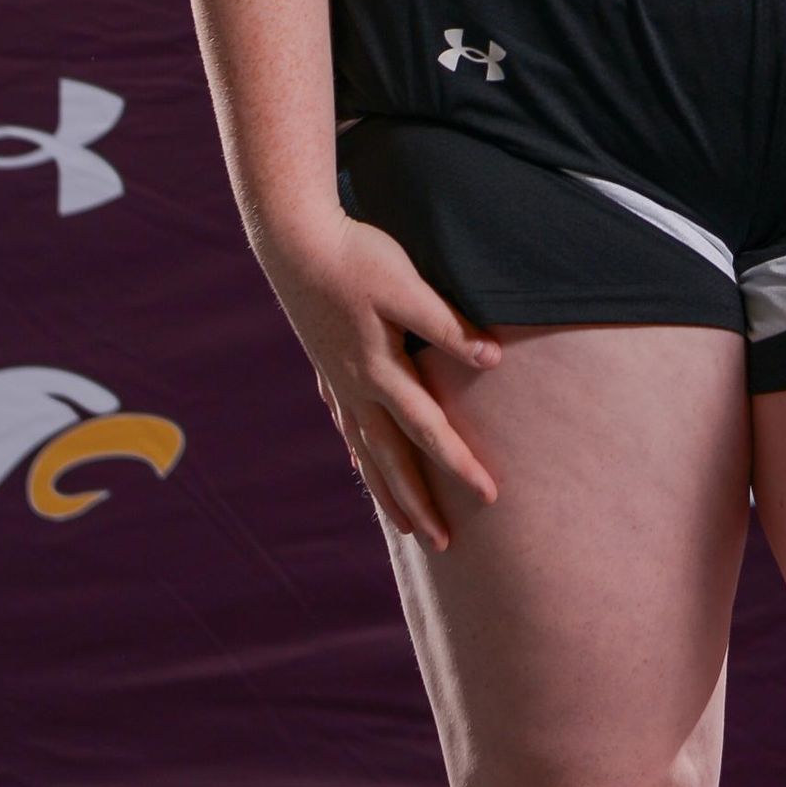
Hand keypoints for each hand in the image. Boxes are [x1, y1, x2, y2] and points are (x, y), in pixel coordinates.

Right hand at [259, 210, 501, 551]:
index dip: (459, 464)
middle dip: (418, 505)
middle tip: (443, 546)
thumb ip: (447, 325)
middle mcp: (356, 388)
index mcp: (380, 372)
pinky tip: (361, 459)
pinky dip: (359, 450)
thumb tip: (492, 359)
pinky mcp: (326, 364)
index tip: (489, 497)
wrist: (293, 240)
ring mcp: (337, 380)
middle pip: (392, 460)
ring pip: (366, 450)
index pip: (429, 431)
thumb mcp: (406, 287)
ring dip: (387, 490)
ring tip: (404, 526)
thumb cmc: (355, 258)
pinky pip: (346, 424)